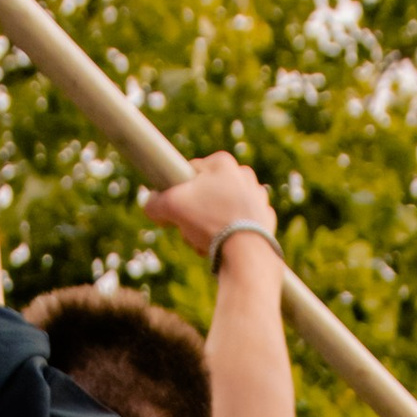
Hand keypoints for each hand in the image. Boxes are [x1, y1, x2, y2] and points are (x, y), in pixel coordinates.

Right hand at [144, 153, 277, 265]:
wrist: (247, 253)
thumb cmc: (210, 222)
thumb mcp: (172, 207)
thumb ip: (154, 202)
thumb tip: (150, 205)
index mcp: (223, 163)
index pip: (191, 172)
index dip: (178, 192)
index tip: (177, 209)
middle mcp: (244, 175)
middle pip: (208, 193)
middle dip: (197, 211)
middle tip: (191, 228)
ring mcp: (258, 197)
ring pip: (224, 210)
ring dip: (212, 225)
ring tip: (207, 241)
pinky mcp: (266, 219)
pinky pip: (240, 226)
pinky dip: (232, 235)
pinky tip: (227, 247)